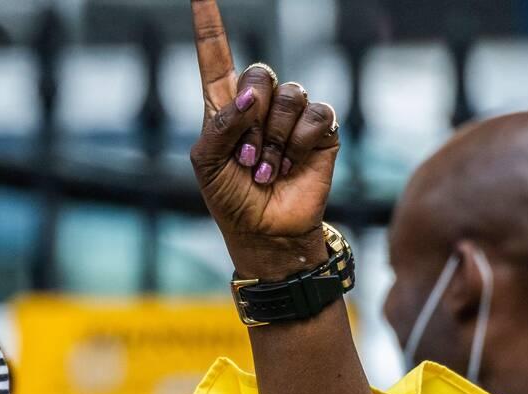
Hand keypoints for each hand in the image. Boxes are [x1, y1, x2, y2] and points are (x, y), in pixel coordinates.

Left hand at [189, 0, 339, 280]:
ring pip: (289, 96)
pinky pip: (315, 114)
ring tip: (267, 169)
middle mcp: (260, 104)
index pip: (215, 58)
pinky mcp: (322, 129)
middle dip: (252, 114)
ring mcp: (292, 115)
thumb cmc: (230, 200)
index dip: (209, 27)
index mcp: (224, 107)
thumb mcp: (206, 166)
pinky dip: (300, 144)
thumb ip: (218, 127)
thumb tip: (249, 98)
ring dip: (275, 140)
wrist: (265, 232)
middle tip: (247, 156)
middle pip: (259, 72)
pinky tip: (292, 166)